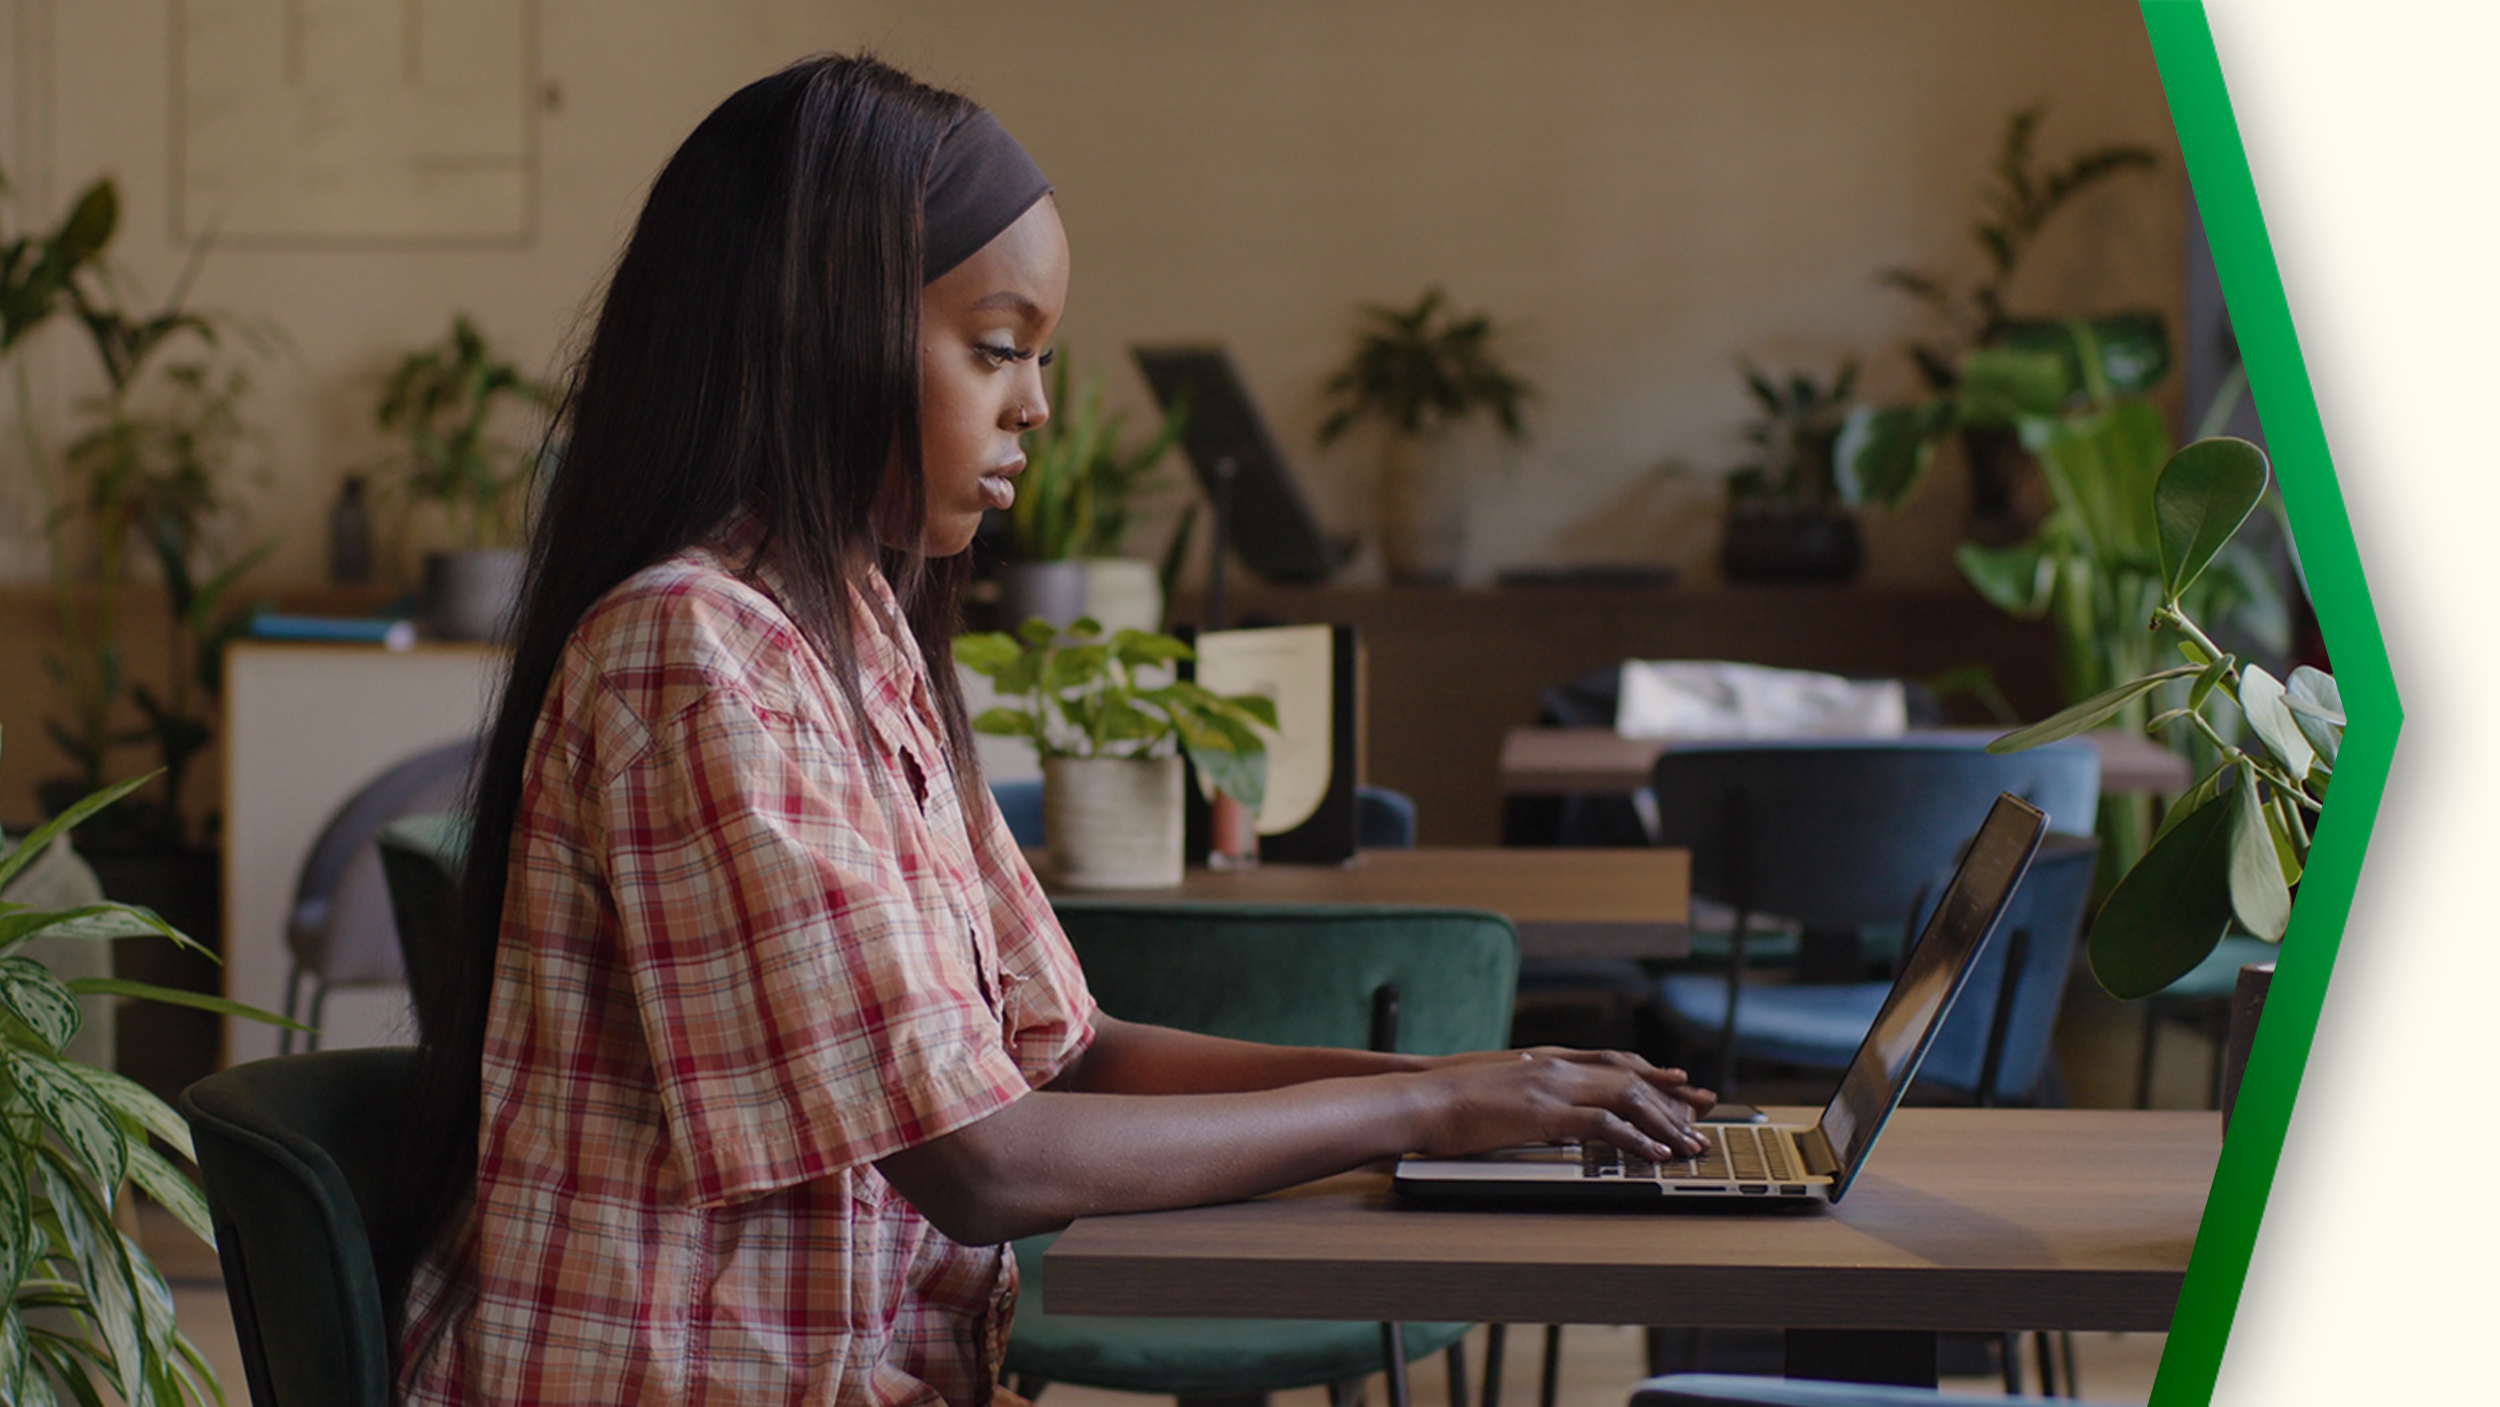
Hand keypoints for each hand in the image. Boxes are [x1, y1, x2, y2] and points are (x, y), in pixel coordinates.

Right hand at [1413, 1048, 1716, 1160]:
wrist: (1420, 1097)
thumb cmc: (1449, 1100)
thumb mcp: (1497, 1089)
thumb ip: (1528, 1093)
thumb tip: (1547, 1110)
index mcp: (1546, 1059)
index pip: (1613, 1061)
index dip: (1652, 1073)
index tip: (1682, 1084)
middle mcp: (1557, 1065)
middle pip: (1631, 1077)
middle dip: (1672, 1098)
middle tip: (1704, 1117)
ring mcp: (1553, 1086)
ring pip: (1627, 1098)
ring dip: (1664, 1123)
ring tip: (1689, 1145)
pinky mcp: (1545, 1112)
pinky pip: (1604, 1125)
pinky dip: (1635, 1139)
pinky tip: (1654, 1154)